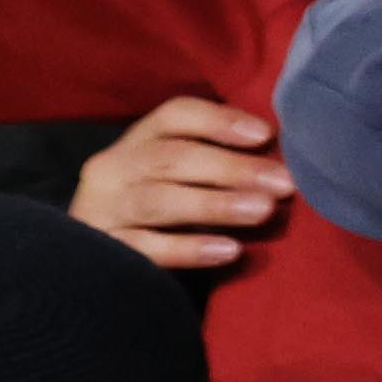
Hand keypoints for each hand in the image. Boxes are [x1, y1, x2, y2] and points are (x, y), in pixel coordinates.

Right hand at [70, 95, 288, 273]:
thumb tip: (278, 161)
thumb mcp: (178, 176)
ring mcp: (102, 209)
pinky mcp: (105, 250)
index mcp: (136, 141)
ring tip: (263, 211)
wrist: (98, 265)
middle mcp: (113, 169)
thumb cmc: (159, 210)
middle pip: (171, 158)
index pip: (174, 116)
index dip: (219, 120)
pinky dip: (189, 248)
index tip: (265, 134)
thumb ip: (214, 161)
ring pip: (158, 200)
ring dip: (215, 204)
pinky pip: (146, 247)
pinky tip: (229, 250)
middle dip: (232, 168)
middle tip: (283, 184)